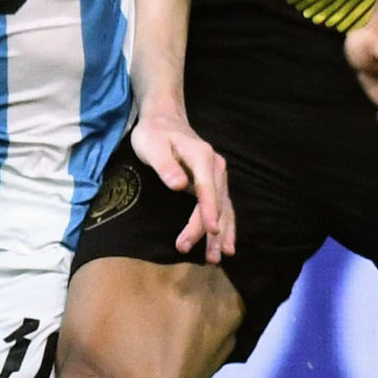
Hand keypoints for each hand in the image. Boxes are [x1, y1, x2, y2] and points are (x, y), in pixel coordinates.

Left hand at [131, 108, 234, 262]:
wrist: (165, 119)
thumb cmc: (154, 133)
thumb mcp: (152, 145)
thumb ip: (165, 164)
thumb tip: (179, 185)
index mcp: (202, 157)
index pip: (207, 189)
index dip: (208, 211)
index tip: (209, 231)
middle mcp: (215, 167)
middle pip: (216, 203)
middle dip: (209, 230)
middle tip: (198, 254)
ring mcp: (217, 176)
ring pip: (224, 208)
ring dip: (221, 233)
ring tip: (216, 258)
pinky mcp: (214, 183)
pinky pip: (223, 207)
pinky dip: (225, 226)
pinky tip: (225, 244)